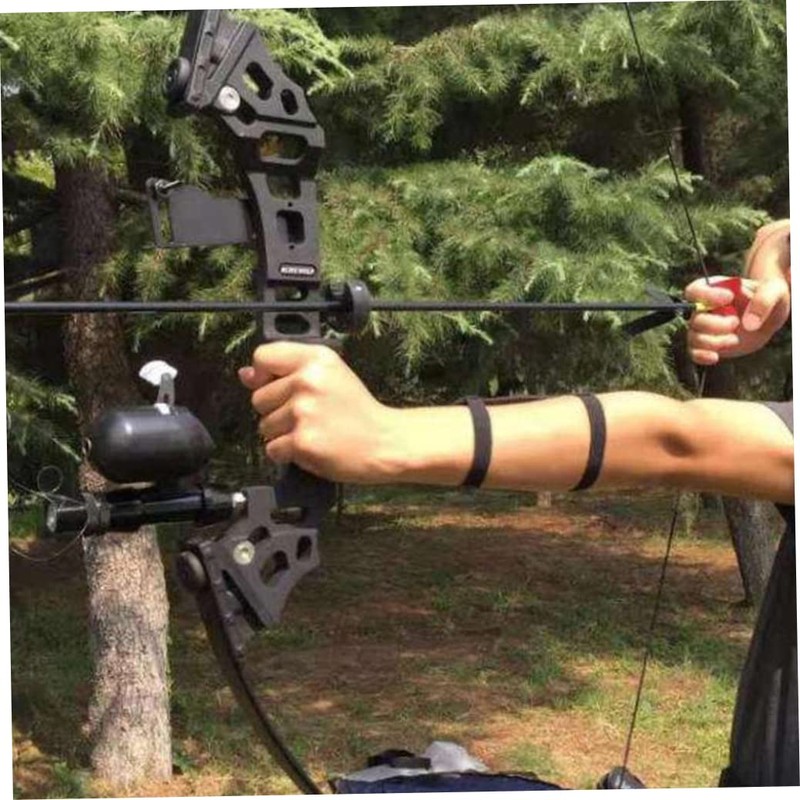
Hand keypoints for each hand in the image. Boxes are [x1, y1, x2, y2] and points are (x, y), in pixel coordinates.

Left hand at [238, 343, 401, 482]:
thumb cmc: (357, 411)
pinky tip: (312, 446)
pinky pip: (273, 449)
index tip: (277, 386)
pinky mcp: (302, 441)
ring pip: (264, 426)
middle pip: (258, 397)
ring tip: (314, 430)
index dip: (263, 375)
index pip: (263, 356)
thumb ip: (287, 372)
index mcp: (316, 358)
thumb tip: (246, 375)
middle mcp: (308, 380)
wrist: (385, 442)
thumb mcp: (329, 376)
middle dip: (277, 410)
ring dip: (283, 434)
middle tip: (310, 414)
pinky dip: (288, 454)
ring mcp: (304, 411)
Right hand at [686, 274, 789, 364]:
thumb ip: (763, 300)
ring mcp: (704, 328)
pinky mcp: (707, 344)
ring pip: (694, 337)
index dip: (706, 296)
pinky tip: (715, 356)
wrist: (770, 317)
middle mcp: (703, 309)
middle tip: (736, 322)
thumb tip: (748, 323)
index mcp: (713, 289)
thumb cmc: (768, 298)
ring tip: (735, 339)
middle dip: (715, 325)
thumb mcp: (773, 291)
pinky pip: (694, 352)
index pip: (694, 291)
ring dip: (714, 342)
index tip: (729, 298)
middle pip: (695, 319)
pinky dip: (702, 356)